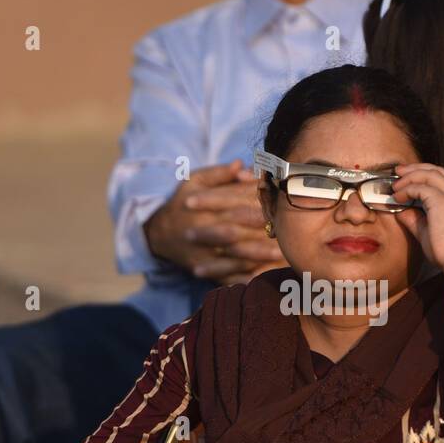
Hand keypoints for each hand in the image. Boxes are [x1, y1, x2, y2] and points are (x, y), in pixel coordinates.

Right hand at [143, 159, 286, 283]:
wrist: (158, 234)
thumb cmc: (182, 202)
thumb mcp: (193, 181)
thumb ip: (218, 173)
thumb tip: (241, 164)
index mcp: (201, 208)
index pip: (232, 206)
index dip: (255, 207)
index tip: (277, 208)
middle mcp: (201, 231)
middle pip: (234, 233)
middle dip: (259, 234)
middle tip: (284, 234)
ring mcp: (201, 254)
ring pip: (232, 257)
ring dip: (257, 258)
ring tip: (282, 256)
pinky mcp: (202, 270)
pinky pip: (224, 277)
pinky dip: (243, 279)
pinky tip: (263, 278)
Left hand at [391, 163, 443, 272]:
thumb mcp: (430, 234)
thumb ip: (417, 221)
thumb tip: (402, 212)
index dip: (426, 175)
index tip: (410, 179)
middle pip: (438, 171)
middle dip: (416, 168)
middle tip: (399, 171)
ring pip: (430, 173)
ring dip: (410, 176)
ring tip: (396, 183)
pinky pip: (422, 187)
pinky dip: (407, 189)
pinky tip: (398, 197)